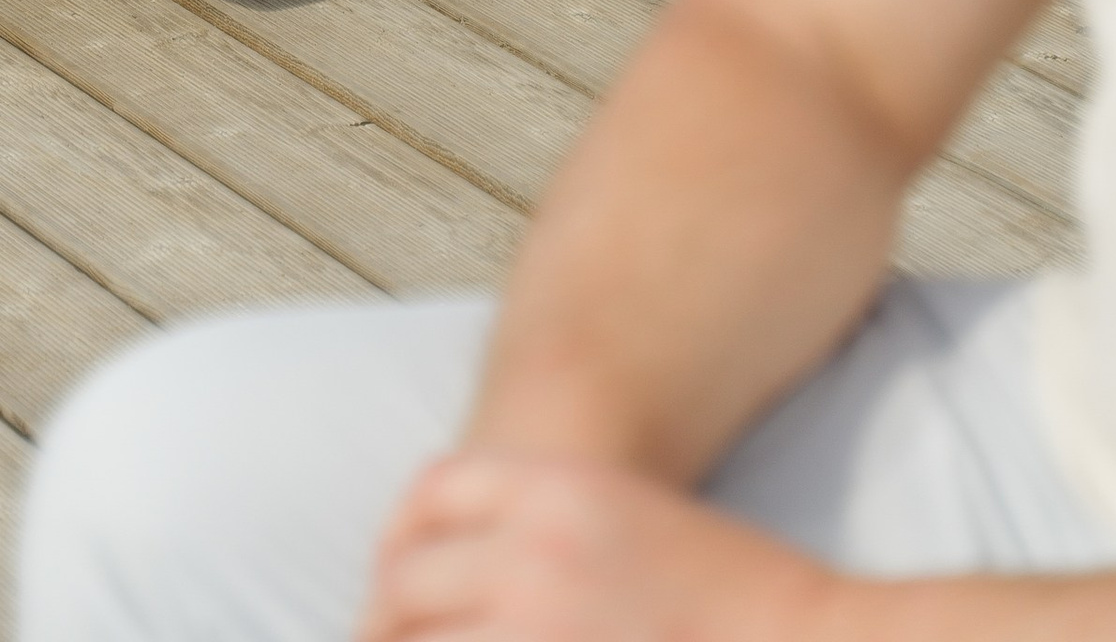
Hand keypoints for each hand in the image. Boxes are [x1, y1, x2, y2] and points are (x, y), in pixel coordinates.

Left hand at [361, 450, 834, 641]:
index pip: (432, 491)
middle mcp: (534, 552)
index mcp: (557, 488)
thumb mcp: (627, 523)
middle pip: (405, 582)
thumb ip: (539, 534)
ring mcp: (537, 629)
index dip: (398, 539)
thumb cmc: (733, 601)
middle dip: (382, 624)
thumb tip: (449, 582)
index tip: (393, 587)